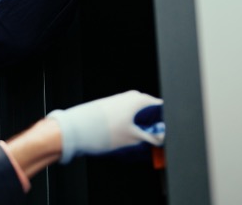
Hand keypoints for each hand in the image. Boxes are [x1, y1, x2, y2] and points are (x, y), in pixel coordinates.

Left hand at [47, 90, 163, 163]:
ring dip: (140, 129)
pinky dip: (129, 128)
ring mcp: (118, 102)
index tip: (166, 135)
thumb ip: (152, 138)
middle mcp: (129, 97)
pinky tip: (125, 140)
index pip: (162, 107)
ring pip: (137, 117)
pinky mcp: (110, 109)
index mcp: (139, 99)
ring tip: (136, 143)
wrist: (75, 130)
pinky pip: (126, 118)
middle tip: (153, 143)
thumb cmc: (101, 131)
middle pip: (150, 113)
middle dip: (153, 127)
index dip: (166, 123)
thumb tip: (162, 139)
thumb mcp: (133, 138)